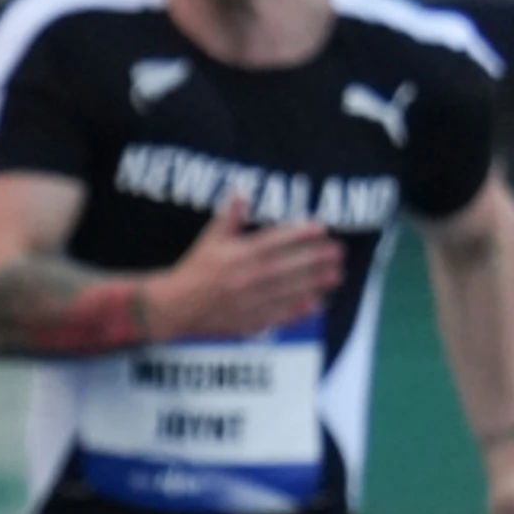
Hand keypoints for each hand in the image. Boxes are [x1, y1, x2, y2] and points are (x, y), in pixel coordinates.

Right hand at [149, 192, 341, 340]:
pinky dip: (299, 309)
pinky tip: (317, 303)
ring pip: (288, 291)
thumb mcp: (208, 241)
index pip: (274, 241)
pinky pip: (279, 315)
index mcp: (237, 256)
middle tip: (339, 252)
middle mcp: (246, 278)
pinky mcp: (249, 321)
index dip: (299, 234)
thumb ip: (228, 218)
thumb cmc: (193, 271)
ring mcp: (249, 301)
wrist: (174, 308)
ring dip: (315, 283)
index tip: (321, 228)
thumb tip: (240, 192)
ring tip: (336, 275)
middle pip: (287, 266)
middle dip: (315, 258)